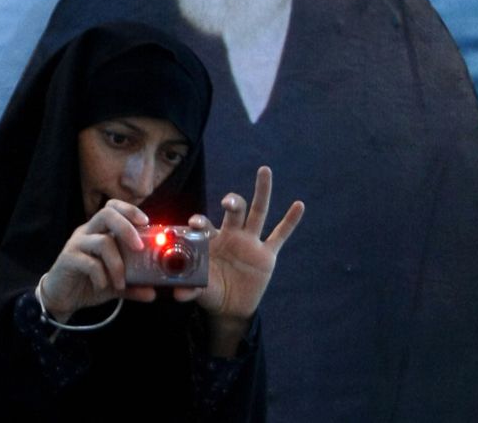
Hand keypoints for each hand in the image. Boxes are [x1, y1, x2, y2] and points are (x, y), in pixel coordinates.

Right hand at [39, 200, 157, 319]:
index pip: (112, 207)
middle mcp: (87, 232)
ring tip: (121, 283)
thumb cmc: (88, 283)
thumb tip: (153, 294)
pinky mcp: (68, 259)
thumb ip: (133, 286)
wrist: (60, 299)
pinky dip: (101, 276)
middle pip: (107, 214)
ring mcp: (76, 244)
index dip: (130, 210)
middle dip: (127, 228)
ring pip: (102, 241)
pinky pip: (89, 262)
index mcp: (99, 231)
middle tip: (139, 248)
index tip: (146, 222)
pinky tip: (103, 286)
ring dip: (117, 264)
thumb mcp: (115, 284)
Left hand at [174, 166, 304, 322]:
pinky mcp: (267, 255)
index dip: (200, 222)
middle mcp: (232, 235)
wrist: (230, 306)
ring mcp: (251, 243)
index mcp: (213, 240)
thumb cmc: (211, 290)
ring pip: (258, 212)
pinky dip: (290, 221)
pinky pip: (280, 235)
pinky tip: (299, 205)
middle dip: (232, 202)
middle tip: (227, 202)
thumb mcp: (201, 290)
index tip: (195, 223)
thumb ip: (191, 289)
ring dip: (262, 191)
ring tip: (264, 170)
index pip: (206, 225)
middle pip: (235, 211)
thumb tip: (178, 294)